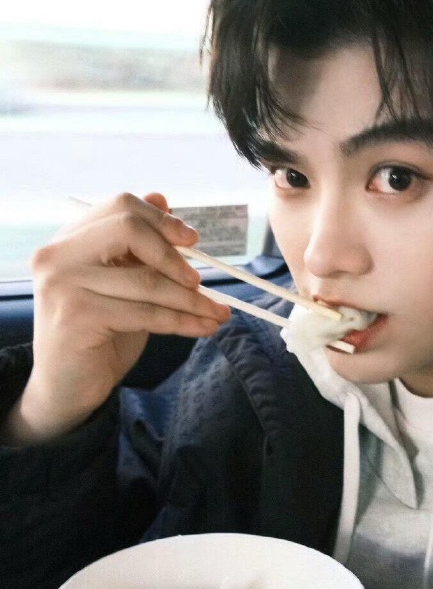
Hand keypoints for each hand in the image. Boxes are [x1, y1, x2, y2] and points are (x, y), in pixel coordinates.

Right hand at [8, 192, 229, 441]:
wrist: (66, 389)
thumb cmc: (98, 335)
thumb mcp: (120, 284)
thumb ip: (137, 248)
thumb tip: (163, 199)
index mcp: (68, 240)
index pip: (119, 207)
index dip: (161, 219)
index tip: (191, 239)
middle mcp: (58, 255)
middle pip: (129, 228)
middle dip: (174, 254)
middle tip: (200, 280)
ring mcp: (63, 284)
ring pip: (146, 280)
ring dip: (192, 299)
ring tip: (217, 312)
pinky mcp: (77, 316)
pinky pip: (146, 313)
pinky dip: (183, 321)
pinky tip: (203, 327)